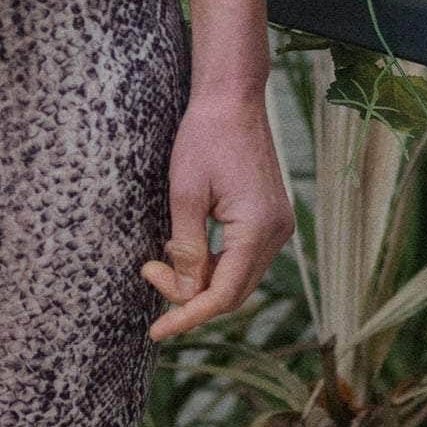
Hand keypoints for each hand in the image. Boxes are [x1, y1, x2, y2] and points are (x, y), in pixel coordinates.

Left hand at [139, 86, 294, 342]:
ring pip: (238, 277)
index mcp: (258, 230)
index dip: (187, 316)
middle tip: (148, 274)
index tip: (156, 329)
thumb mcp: (186, 193)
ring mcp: (278, 226)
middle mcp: (277, 234)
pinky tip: (185, 251)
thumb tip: (183, 294)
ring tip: (159, 263)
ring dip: (201, 280)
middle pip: (233, 292)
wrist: (232, 97)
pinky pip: (242, 256)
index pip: (223, 295)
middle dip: (190, 296)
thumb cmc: (205, 137)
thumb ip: (185, 249)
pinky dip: (214, 263)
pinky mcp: (270, 217)